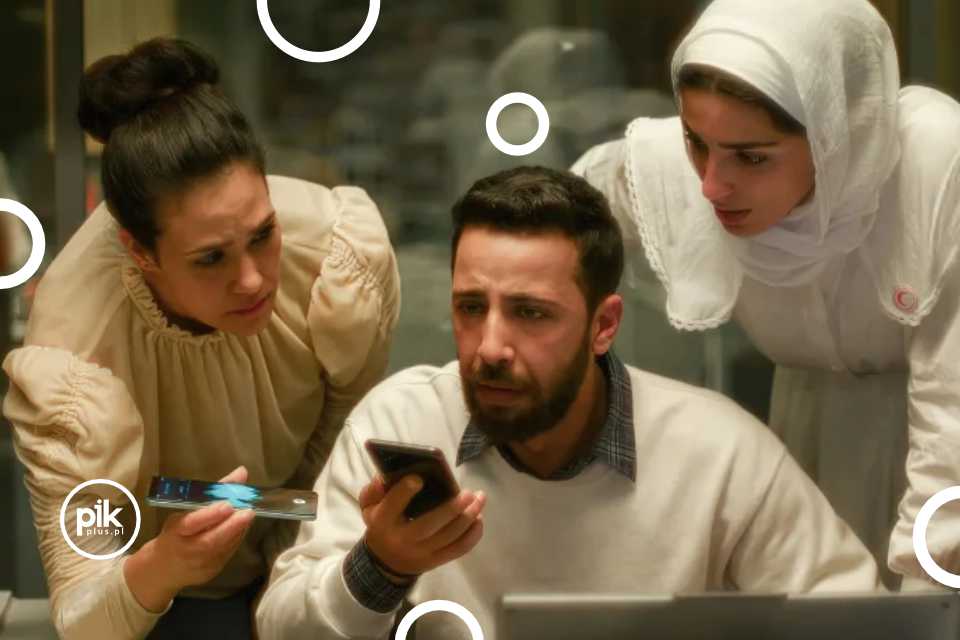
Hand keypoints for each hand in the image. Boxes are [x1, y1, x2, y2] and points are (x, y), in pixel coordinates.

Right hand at [125, 465, 255, 610]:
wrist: (163, 569)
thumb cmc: (175, 534)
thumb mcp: (185, 511)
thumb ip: (214, 491)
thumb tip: (242, 472)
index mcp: (176, 532)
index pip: (192, 524)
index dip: (210, 514)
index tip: (227, 505)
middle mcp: (188, 550)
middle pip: (211, 540)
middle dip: (232, 525)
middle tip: (248, 511)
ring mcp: (200, 564)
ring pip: (224, 547)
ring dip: (239, 529)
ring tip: (247, 515)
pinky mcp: (212, 571)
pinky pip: (228, 553)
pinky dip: (237, 538)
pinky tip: (242, 527)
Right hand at [360, 474, 485, 578]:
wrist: (385, 562)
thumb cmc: (381, 524)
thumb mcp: (369, 507)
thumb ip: (373, 491)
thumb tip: (384, 477)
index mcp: (383, 522)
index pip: (392, 507)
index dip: (404, 493)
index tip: (418, 478)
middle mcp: (402, 540)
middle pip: (428, 525)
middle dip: (451, 509)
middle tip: (468, 493)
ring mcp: (421, 553)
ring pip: (449, 537)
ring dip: (468, 518)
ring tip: (479, 499)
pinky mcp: (436, 561)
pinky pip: (458, 550)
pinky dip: (472, 535)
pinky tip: (479, 519)